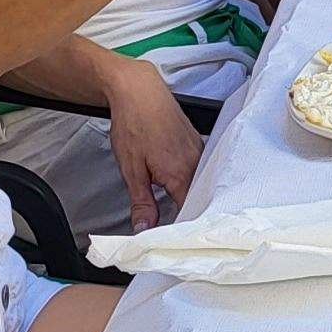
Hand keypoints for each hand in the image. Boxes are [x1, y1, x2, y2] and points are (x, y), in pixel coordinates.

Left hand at [106, 67, 203, 228]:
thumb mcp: (131, 169)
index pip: (188, 213)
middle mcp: (197, 164)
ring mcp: (199, 152)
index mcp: (181, 174)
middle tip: (167, 229)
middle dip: (182, 216)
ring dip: (186, 197)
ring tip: (171, 208)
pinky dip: (188, 182)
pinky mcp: (197, 144)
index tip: (166, 240)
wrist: (139, 90)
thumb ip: (142, 202)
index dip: (177, 229)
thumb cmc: (134, 123)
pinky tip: (176, 185)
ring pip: (198, 186)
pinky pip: (198, 171)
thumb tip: (145, 228)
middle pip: (196, 200)